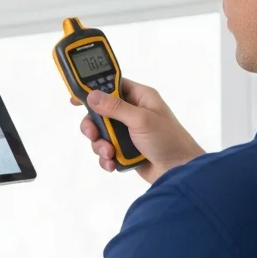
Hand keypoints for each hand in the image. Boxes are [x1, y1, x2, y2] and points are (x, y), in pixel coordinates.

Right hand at [72, 79, 203, 183]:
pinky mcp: (125, 150)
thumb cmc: (169, 140)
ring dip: (100, 144)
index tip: (76, 97)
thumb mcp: (141, 119)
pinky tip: (113, 163)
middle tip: (93, 133)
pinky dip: (106, 158)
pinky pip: (106, 150)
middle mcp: (132, 112)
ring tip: (110, 153)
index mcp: (140, 97)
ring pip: (101, 133)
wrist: (180, 172)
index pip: (111, 85)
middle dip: (94, 125)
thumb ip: (115, 107)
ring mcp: (128, 132)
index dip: (93, 89)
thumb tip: (93, 95)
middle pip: (100, 112)